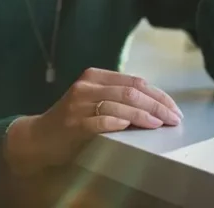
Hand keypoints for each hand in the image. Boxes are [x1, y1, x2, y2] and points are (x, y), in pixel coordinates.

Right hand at [4, 68, 181, 174]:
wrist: (38, 137)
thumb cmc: (72, 121)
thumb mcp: (94, 101)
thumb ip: (117, 98)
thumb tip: (156, 107)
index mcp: (95, 76)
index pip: (135, 82)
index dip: (158, 95)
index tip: (174, 109)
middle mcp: (87, 86)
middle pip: (131, 92)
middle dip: (157, 106)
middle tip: (174, 119)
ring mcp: (79, 103)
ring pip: (120, 105)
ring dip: (144, 115)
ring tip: (160, 124)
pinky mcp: (74, 123)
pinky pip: (101, 121)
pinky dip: (119, 123)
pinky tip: (131, 127)